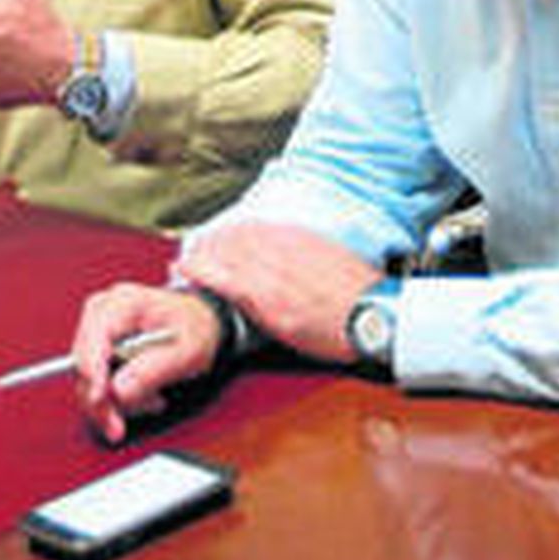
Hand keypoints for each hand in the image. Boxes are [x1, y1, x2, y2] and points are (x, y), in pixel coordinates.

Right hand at [70, 284, 224, 445]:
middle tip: (119, 429)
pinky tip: (146, 395)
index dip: (93, 369)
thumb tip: (117, 392)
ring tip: (155, 401)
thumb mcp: (187, 351)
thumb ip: (152, 371)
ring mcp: (96, 330)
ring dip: (115, 404)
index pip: (97, 335)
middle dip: (102, 400)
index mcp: (126, 302)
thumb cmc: (194, 328)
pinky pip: (93, 384)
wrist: (197, 322)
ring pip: (85, 380)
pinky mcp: (96, 350)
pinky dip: (116, 400)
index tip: (99, 400)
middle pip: (84, 363)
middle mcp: (103, 312)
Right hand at [181, 223, 381, 364]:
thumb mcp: (286, 332)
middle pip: (228, 246)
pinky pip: (269, 227)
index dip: (196, 267)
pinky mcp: (307, 237)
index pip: (219, 270)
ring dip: (224, 235)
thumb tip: (235, 295)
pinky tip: (245, 229)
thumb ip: (256, 307)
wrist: (375, 315)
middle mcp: (276, 263)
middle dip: (205, 248)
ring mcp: (292, 246)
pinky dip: (250, 228)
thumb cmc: (334, 332)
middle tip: (192, 253)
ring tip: (212, 240)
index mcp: (266, 291)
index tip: (183, 267)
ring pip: (246, 233)